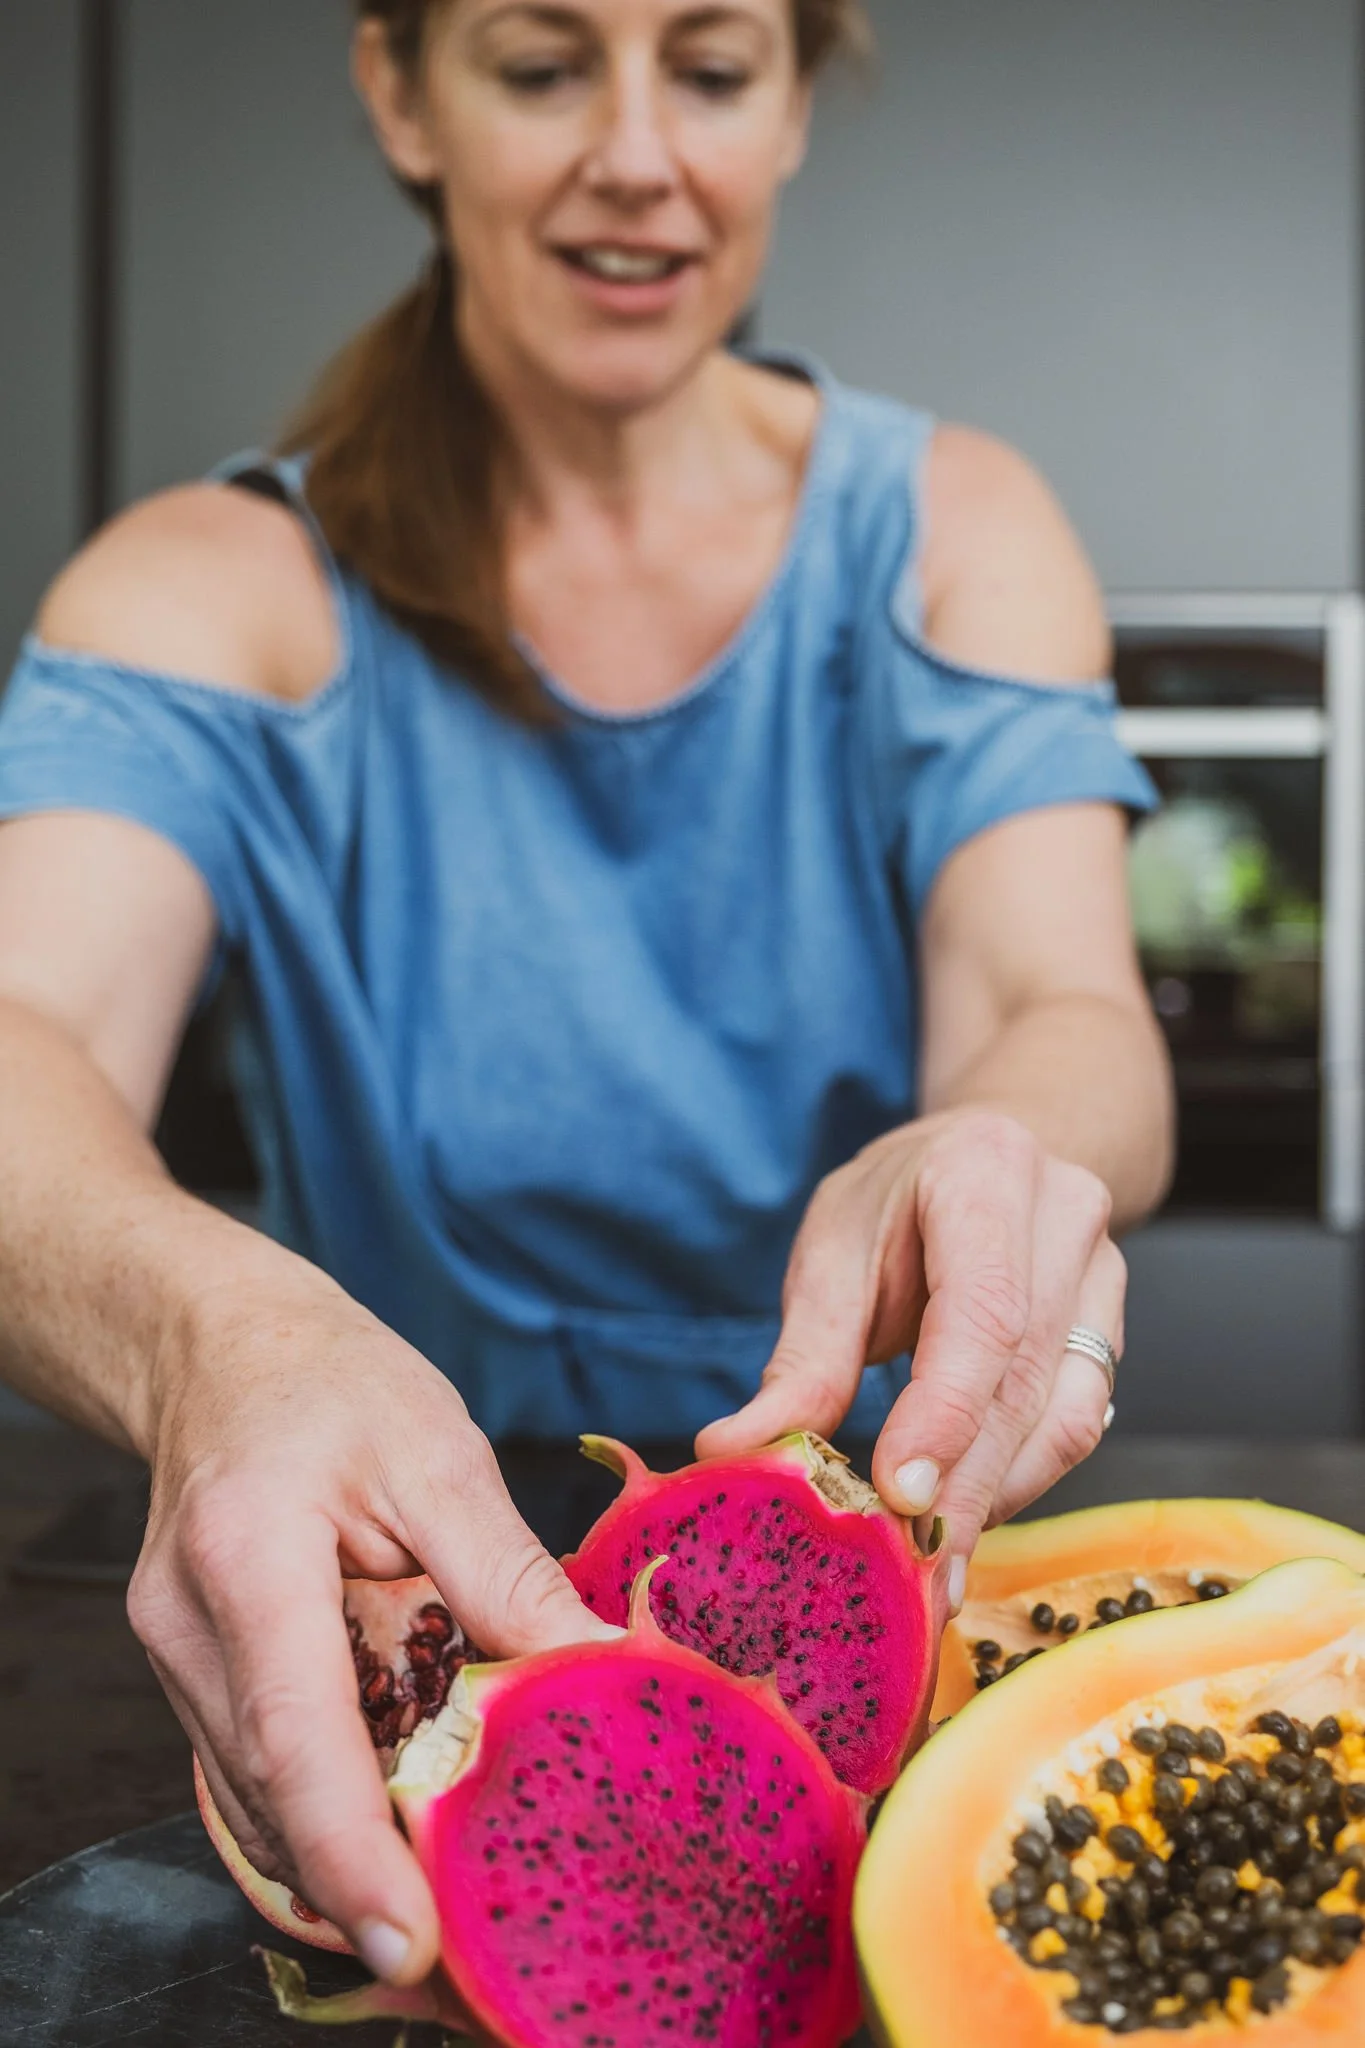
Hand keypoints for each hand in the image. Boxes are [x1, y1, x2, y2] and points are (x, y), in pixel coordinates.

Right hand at [128, 1267, 616, 1988]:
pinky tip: (389, 1838)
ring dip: (342, 1865)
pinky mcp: (193, 1679)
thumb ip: (510, 1573)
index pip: (293, 1732)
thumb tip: (607, 1671)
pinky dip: (317, 1823)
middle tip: (469, 1951)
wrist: (224, 1351)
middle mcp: (191, 1629)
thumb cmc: (333, 1383)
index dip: (349, 1848)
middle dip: (364, 1886)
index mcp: (250, 1557)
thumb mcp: (439, 1453)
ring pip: (256, 1809)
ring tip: (448, 1911)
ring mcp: (176, 1662)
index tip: (408, 1938)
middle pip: (273, 1798)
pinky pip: (250, 1782)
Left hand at [696, 1110, 1124, 1577]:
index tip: (902, 1494)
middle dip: (966, 1485)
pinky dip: (1019, 1482)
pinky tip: (969, 1518)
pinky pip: (1078, 1426)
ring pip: (1066, 1414)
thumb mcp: (831, 1252)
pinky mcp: (1111, 1330)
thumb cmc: (896, 1204)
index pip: (983, 1308)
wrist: (980, 1159)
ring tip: (936, 1563)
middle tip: (913, 1568)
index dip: (947, 1410)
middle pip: (1023, 1376)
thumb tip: (734, 1452)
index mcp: (984, 1173)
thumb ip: (801, 1358)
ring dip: (997, 1498)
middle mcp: (1062, 1216)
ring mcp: (1102, 1274)